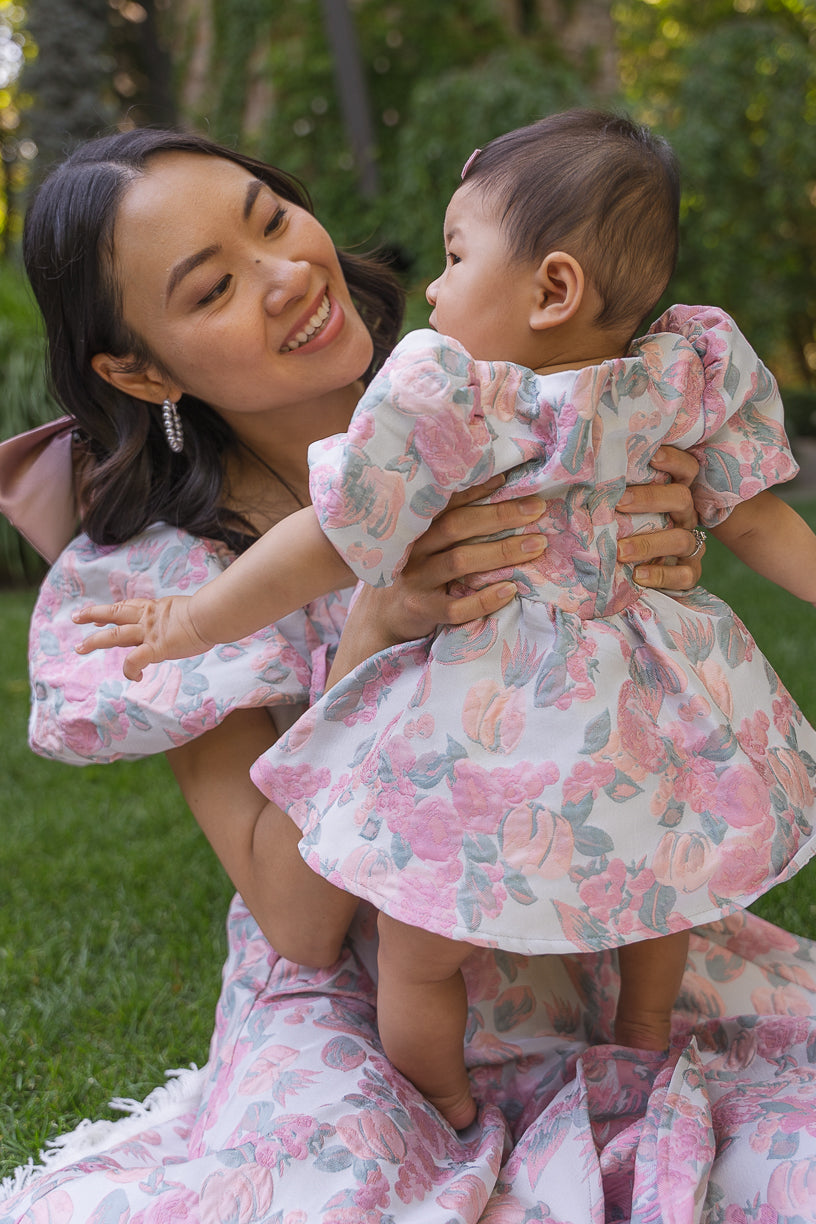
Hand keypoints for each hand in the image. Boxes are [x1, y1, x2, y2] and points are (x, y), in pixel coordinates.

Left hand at [73, 595, 210, 681]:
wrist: (212, 616)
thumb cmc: (210, 613)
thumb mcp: (189, 611)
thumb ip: (180, 617)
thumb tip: (190, 621)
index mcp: (156, 609)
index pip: (128, 607)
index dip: (111, 611)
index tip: (97, 615)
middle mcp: (148, 619)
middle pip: (114, 614)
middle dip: (92, 615)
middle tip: (76, 618)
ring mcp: (149, 633)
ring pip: (115, 635)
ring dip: (94, 640)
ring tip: (79, 647)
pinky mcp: (156, 648)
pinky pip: (135, 660)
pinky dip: (130, 670)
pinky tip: (135, 677)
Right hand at [369, 476, 546, 643]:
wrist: (380, 617)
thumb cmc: (416, 571)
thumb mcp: (424, 542)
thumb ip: (450, 522)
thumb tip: (500, 488)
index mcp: (416, 527)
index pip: (448, 502)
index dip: (478, 488)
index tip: (511, 480)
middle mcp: (413, 549)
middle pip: (456, 526)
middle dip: (499, 516)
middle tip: (536, 510)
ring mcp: (416, 580)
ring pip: (459, 562)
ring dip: (500, 552)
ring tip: (536, 545)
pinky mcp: (422, 610)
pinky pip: (455, 608)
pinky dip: (484, 599)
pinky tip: (510, 590)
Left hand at [617, 446, 704, 589]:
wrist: (640, 572)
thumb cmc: (626, 530)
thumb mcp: (623, 509)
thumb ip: (615, 493)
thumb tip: (581, 477)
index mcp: (674, 494)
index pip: (686, 469)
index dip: (674, 460)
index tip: (653, 456)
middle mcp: (686, 516)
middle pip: (682, 498)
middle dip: (650, 499)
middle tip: (619, 503)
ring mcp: (690, 545)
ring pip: (682, 539)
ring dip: (649, 544)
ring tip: (620, 550)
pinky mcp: (690, 572)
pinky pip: (685, 575)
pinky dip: (661, 575)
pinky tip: (638, 575)